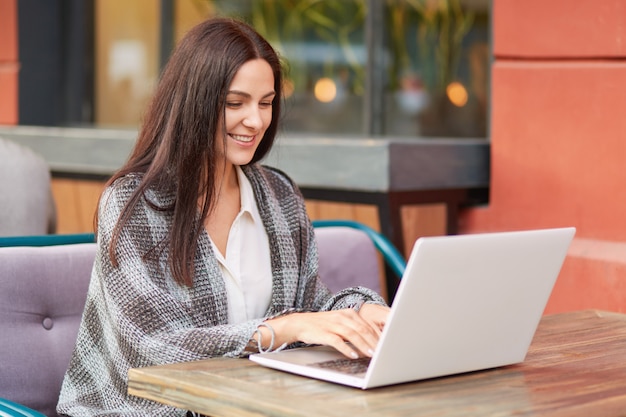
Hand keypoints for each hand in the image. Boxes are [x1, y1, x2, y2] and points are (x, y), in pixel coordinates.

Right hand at [262, 306, 389, 358]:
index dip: (378, 336)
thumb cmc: (323, 325)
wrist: (301, 323)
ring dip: (364, 345)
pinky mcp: (325, 333)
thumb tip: (372, 341)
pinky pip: (338, 341)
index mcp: (349, 313)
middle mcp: (343, 317)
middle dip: (374, 342)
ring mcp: (333, 324)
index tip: (386, 345)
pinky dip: (347, 348)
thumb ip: (355, 328)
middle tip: (383, 352)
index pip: (368, 325)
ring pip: (353, 335)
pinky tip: (353, 355)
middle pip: (363, 330)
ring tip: (372, 354)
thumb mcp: (341, 322)